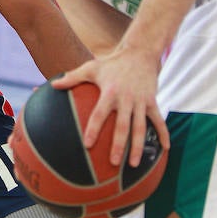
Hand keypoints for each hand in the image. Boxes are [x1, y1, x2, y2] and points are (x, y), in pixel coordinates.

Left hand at [51, 50, 169, 167]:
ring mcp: (140, 101)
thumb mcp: (91, 67)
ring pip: (140, 127)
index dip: (94, 129)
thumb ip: (72, 78)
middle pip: (122, 125)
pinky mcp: (152, 101)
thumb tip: (52, 85)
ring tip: (134, 164)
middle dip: (118, 144)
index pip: (100, 113)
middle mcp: (126, 98)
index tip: (88, 145)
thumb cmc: (112, 63)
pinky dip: (163, 133)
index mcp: (110, 92)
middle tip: (113, 162)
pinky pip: (158, 120)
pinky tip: (164, 149)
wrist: (140, 53)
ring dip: (138, 146)